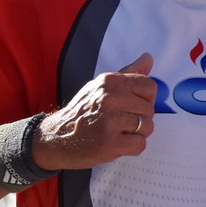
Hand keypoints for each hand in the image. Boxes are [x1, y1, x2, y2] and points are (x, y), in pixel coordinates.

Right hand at [30, 52, 156, 171]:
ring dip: (136, 135)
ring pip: (147, 128)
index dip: (146, 99)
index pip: (149, 86)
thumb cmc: (81, 113)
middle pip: (149, 110)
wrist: (56, 136)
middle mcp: (110, 98)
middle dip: (140, 120)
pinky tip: (117, 144)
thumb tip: (148, 58)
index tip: (132, 107)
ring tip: (118, 134)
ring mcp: (110, 120)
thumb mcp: (100, 87)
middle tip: (120, 124)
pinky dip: (132, 148)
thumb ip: (127, 74)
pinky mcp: (109, 142)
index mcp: (110, 82)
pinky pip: (140, 145)